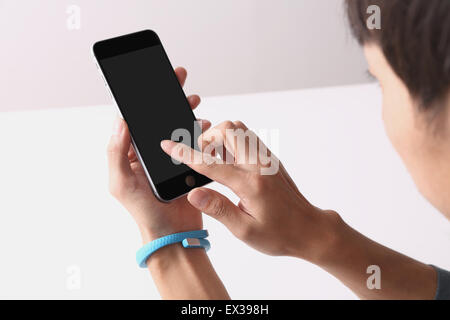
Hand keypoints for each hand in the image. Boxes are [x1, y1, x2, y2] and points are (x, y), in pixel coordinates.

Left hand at [107, 67, 210, 242]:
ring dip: (185, 111)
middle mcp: (150, 153)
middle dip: (168, 97)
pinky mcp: (186, 164)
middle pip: (158, 118)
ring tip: (193, 99)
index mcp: (131, 154)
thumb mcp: (122, 183)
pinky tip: (205, 125)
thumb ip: (117, 153)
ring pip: (177, 127)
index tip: (154, 80)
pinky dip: (199, 130)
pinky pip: (193, 142)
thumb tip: (119, 122)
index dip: (143, 98)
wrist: (172, 233)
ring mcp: (169, 158)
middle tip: (179, 79)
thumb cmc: (143, 212)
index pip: (135, 119)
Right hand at [160, 120, 339, 261]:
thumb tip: (193, 194)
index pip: (210, 163)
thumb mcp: (244, 230)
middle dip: (207, 138)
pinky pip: (248, 138)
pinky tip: (229, 164)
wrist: (309, 229)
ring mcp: (267, 159)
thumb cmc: (279, 234)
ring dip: (221, 138)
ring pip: (239, 129)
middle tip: (200, 158)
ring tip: (214, 161)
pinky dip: (233, 142)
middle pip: (228, 129)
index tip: (168, 145)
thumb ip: (218, 208)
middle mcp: (260, 165)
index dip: (184, 153)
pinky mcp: (271, 159)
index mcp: (250, 184)